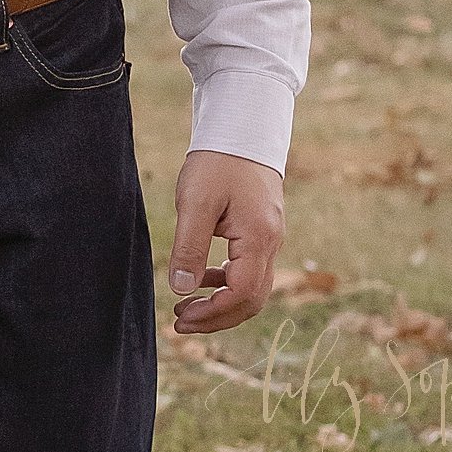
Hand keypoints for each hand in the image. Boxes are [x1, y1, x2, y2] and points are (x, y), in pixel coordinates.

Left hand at [167, 151, 284, 333]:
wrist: (242, 129)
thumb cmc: (218, 162)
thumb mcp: (196, 203)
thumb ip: (189, 248)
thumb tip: (182, 290)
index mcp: (258, 239)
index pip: (241, 295)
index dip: (211, 315)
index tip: (179, 318)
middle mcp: (271, 243)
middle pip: (252, 300)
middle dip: (217, 318)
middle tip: (179, 323)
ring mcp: (270, 238)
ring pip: (252, 288)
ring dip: (221, 304)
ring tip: (185, 307)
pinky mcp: (262, 232)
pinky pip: (250, 271)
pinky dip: (226, 284)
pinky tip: (202, 281)